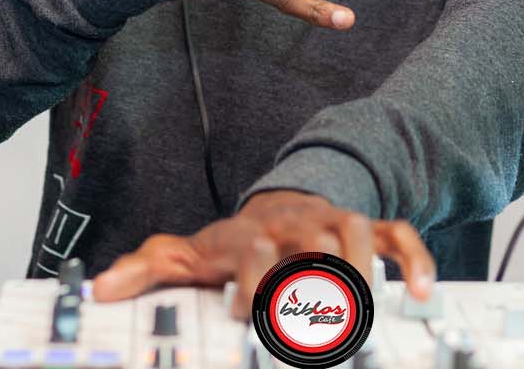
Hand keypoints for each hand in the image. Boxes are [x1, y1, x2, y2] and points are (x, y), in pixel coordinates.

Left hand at [91, 190, 435, 319]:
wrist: (281, 200)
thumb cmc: (233, 242)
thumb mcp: (187, 252)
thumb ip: (147, 268)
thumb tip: (101, 288)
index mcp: (248, 234)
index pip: (250, 248)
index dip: (248, 280)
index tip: (245, 312)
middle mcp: (293, 224)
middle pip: (307, 239)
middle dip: (313, 279)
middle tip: (314, 323)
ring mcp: (333, 223)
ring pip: (356, 231)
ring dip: (363, 270)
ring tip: (364, 313)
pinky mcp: (369, 229)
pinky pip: (399, 234)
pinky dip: (415, 259)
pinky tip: (422, 293)